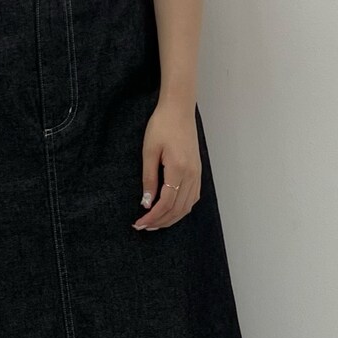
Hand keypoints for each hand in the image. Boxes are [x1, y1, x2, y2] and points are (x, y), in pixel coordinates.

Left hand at [132, 98, 201, 229]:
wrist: (179, 110)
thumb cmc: (162, 126)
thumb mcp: (149, 152)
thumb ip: (149, 179)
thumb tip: (146, 203)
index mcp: (178, 169)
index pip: (166, 203)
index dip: (152, 217)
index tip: (139, 223)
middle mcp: (191, 175)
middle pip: (178, 209)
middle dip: (160, 222)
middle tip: (143, 227)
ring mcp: (197, 174)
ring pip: (187, 206)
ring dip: (171, 218)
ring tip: (155, 223)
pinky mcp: (198, 172)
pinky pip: (192, 198)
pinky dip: (181, 209)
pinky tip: (170, 212)